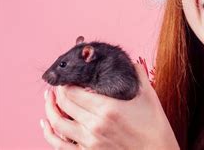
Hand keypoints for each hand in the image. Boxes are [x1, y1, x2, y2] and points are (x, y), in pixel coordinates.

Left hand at [41, 63, 179, 149]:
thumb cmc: (156, 127)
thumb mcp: (149, 97)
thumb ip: (139, 75)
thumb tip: (133, 62)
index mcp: (108, 108)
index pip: (73, 91)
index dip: (66, 82)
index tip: (69, 76)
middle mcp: (95, 125)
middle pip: (64, 105)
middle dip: (57, 92)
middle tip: (59, 84)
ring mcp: (90, 143)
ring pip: (57, 125)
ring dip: (50, 110)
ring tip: (50, 100)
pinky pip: (60, 146)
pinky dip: (49, 135)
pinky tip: (47, 125)